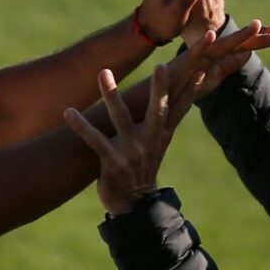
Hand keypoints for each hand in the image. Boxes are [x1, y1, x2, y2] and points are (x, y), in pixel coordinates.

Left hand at [64, 64, 202, 214]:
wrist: (135, 205)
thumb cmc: (144, 166)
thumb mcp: (160, 142)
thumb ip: (167, 118)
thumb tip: (177, 99)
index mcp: (162, 134)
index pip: (180, 108)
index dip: (191, 90)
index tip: (202, 70)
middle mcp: (150, 141)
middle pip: (158, 109)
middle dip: (159, 87)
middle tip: (161, 65)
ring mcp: (131, 151)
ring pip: (121, 117)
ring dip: (111, 95)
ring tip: (103, 72)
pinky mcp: (112, 162)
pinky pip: (95, 140)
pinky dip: (80, 126)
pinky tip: (68, 112)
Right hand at [168, 19, 269, 98]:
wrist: (159, 95)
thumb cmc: (184, 85)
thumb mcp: (212, 76)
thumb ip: (229, 65)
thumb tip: (249, 54)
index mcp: (218, 57)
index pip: (243, 46)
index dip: (260, 40)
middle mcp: (209, 53)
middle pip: (237, 43)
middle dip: (257, 37)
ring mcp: (196, 56)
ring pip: (220, 45)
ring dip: (237, 35)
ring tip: (256, 26)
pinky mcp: (182, 63)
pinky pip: (193, 53)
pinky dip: (202, 44)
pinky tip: (212, 36)